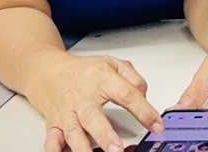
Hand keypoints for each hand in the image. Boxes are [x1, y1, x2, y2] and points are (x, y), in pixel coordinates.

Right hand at [29, 53, 162, 151]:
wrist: (50, 72)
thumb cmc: (85, 72)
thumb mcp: (113, 64)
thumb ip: (134, 80)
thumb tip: (145, 99)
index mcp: (101, 79)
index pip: (126, 94)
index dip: (144, 111)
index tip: (157, 126)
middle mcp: (83, 97)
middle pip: (93, 117)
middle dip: (105, 136)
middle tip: (117, 150)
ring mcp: (67, 112)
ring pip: (73, 132)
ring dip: (83, 148)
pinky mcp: (54, 124)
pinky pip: (52, 139)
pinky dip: (55, 150)